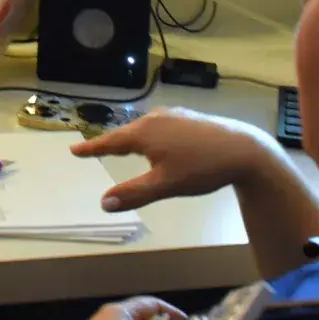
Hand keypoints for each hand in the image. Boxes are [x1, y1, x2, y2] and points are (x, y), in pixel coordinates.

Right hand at [71, 107, 275, 212]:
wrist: (244, 150)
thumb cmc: (201, 168)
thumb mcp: (165, 185)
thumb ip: (134, 194)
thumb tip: (104, 203)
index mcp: (144, 133)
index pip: (110, 142)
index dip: (92, 148)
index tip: (74, 150)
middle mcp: (155, 118)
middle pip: (126, 133)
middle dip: (110, 143)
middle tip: (94, 150)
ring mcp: (173, 115)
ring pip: (143, 128)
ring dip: (130, 138)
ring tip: (122, 146)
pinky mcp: (189, 118)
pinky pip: (159, 126)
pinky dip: (148, 135)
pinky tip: (158, 142)